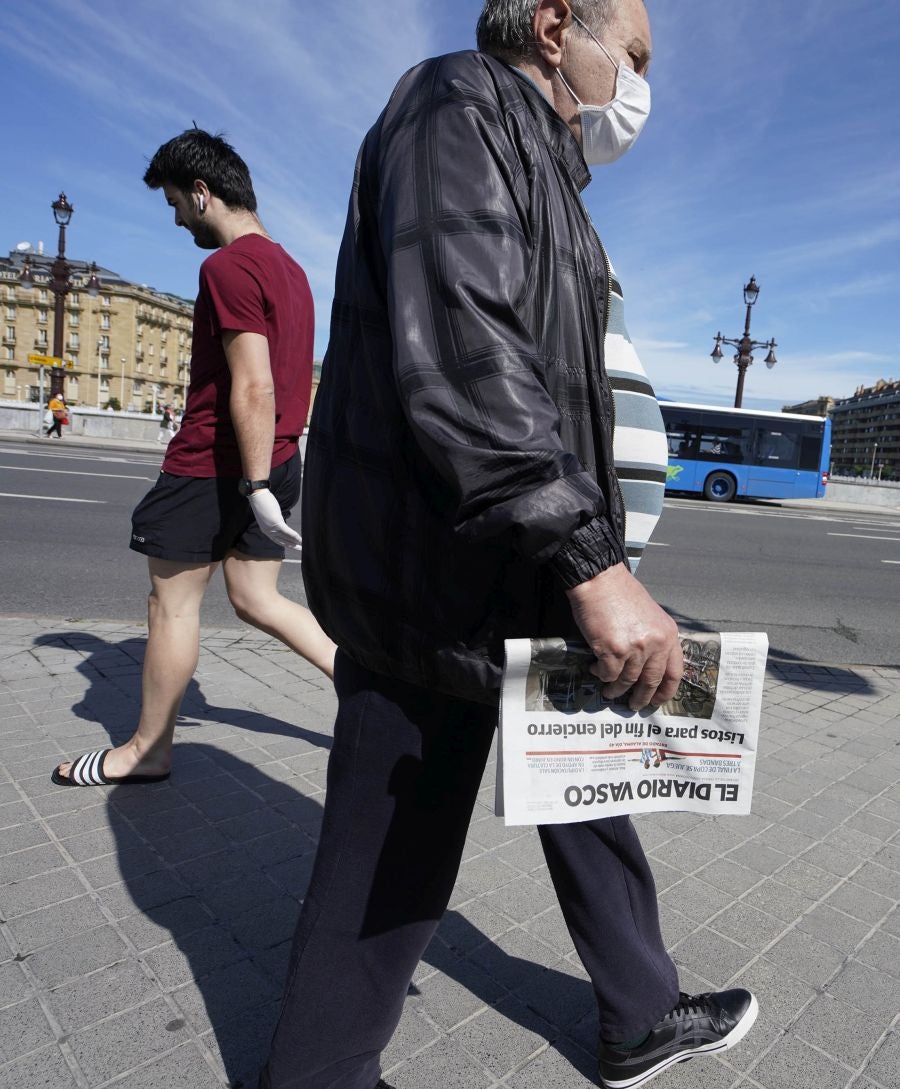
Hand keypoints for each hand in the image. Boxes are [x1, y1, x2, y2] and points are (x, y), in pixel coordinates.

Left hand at [248, 489, 301, 550]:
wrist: (258, 496)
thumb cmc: (263, 503)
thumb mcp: (269, 515)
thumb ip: (275, 521)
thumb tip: (282, 523)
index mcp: (265, 530)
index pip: (277, 540)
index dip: (286, 544)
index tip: (293, 546)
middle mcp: (268, 531)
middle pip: (282, 541)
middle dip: (292, 546)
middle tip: (300, 549)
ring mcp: (271, 528)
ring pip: (285, 538)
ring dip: (294, 542)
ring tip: (301, 545)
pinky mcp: (276, 523)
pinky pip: (287, 531)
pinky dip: (294, 535)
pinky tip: (299, 538)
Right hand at [566, 562, 682, 710]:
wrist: (599, 579)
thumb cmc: (621, 593)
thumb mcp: (650, 615)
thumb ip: (654, 638)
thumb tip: (648, 665)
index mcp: (668, 634)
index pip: (674, 672)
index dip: (666, 691)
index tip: (657, 700)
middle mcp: (655, 643)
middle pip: (651, 681)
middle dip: (642, 697)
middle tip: (635, 705)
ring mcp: (635, 649)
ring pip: (627, 681)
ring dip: (616, 689)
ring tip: (609, 691)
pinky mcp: (613, 651)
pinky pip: (608, 674)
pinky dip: (601, 676)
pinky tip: (595, 670)